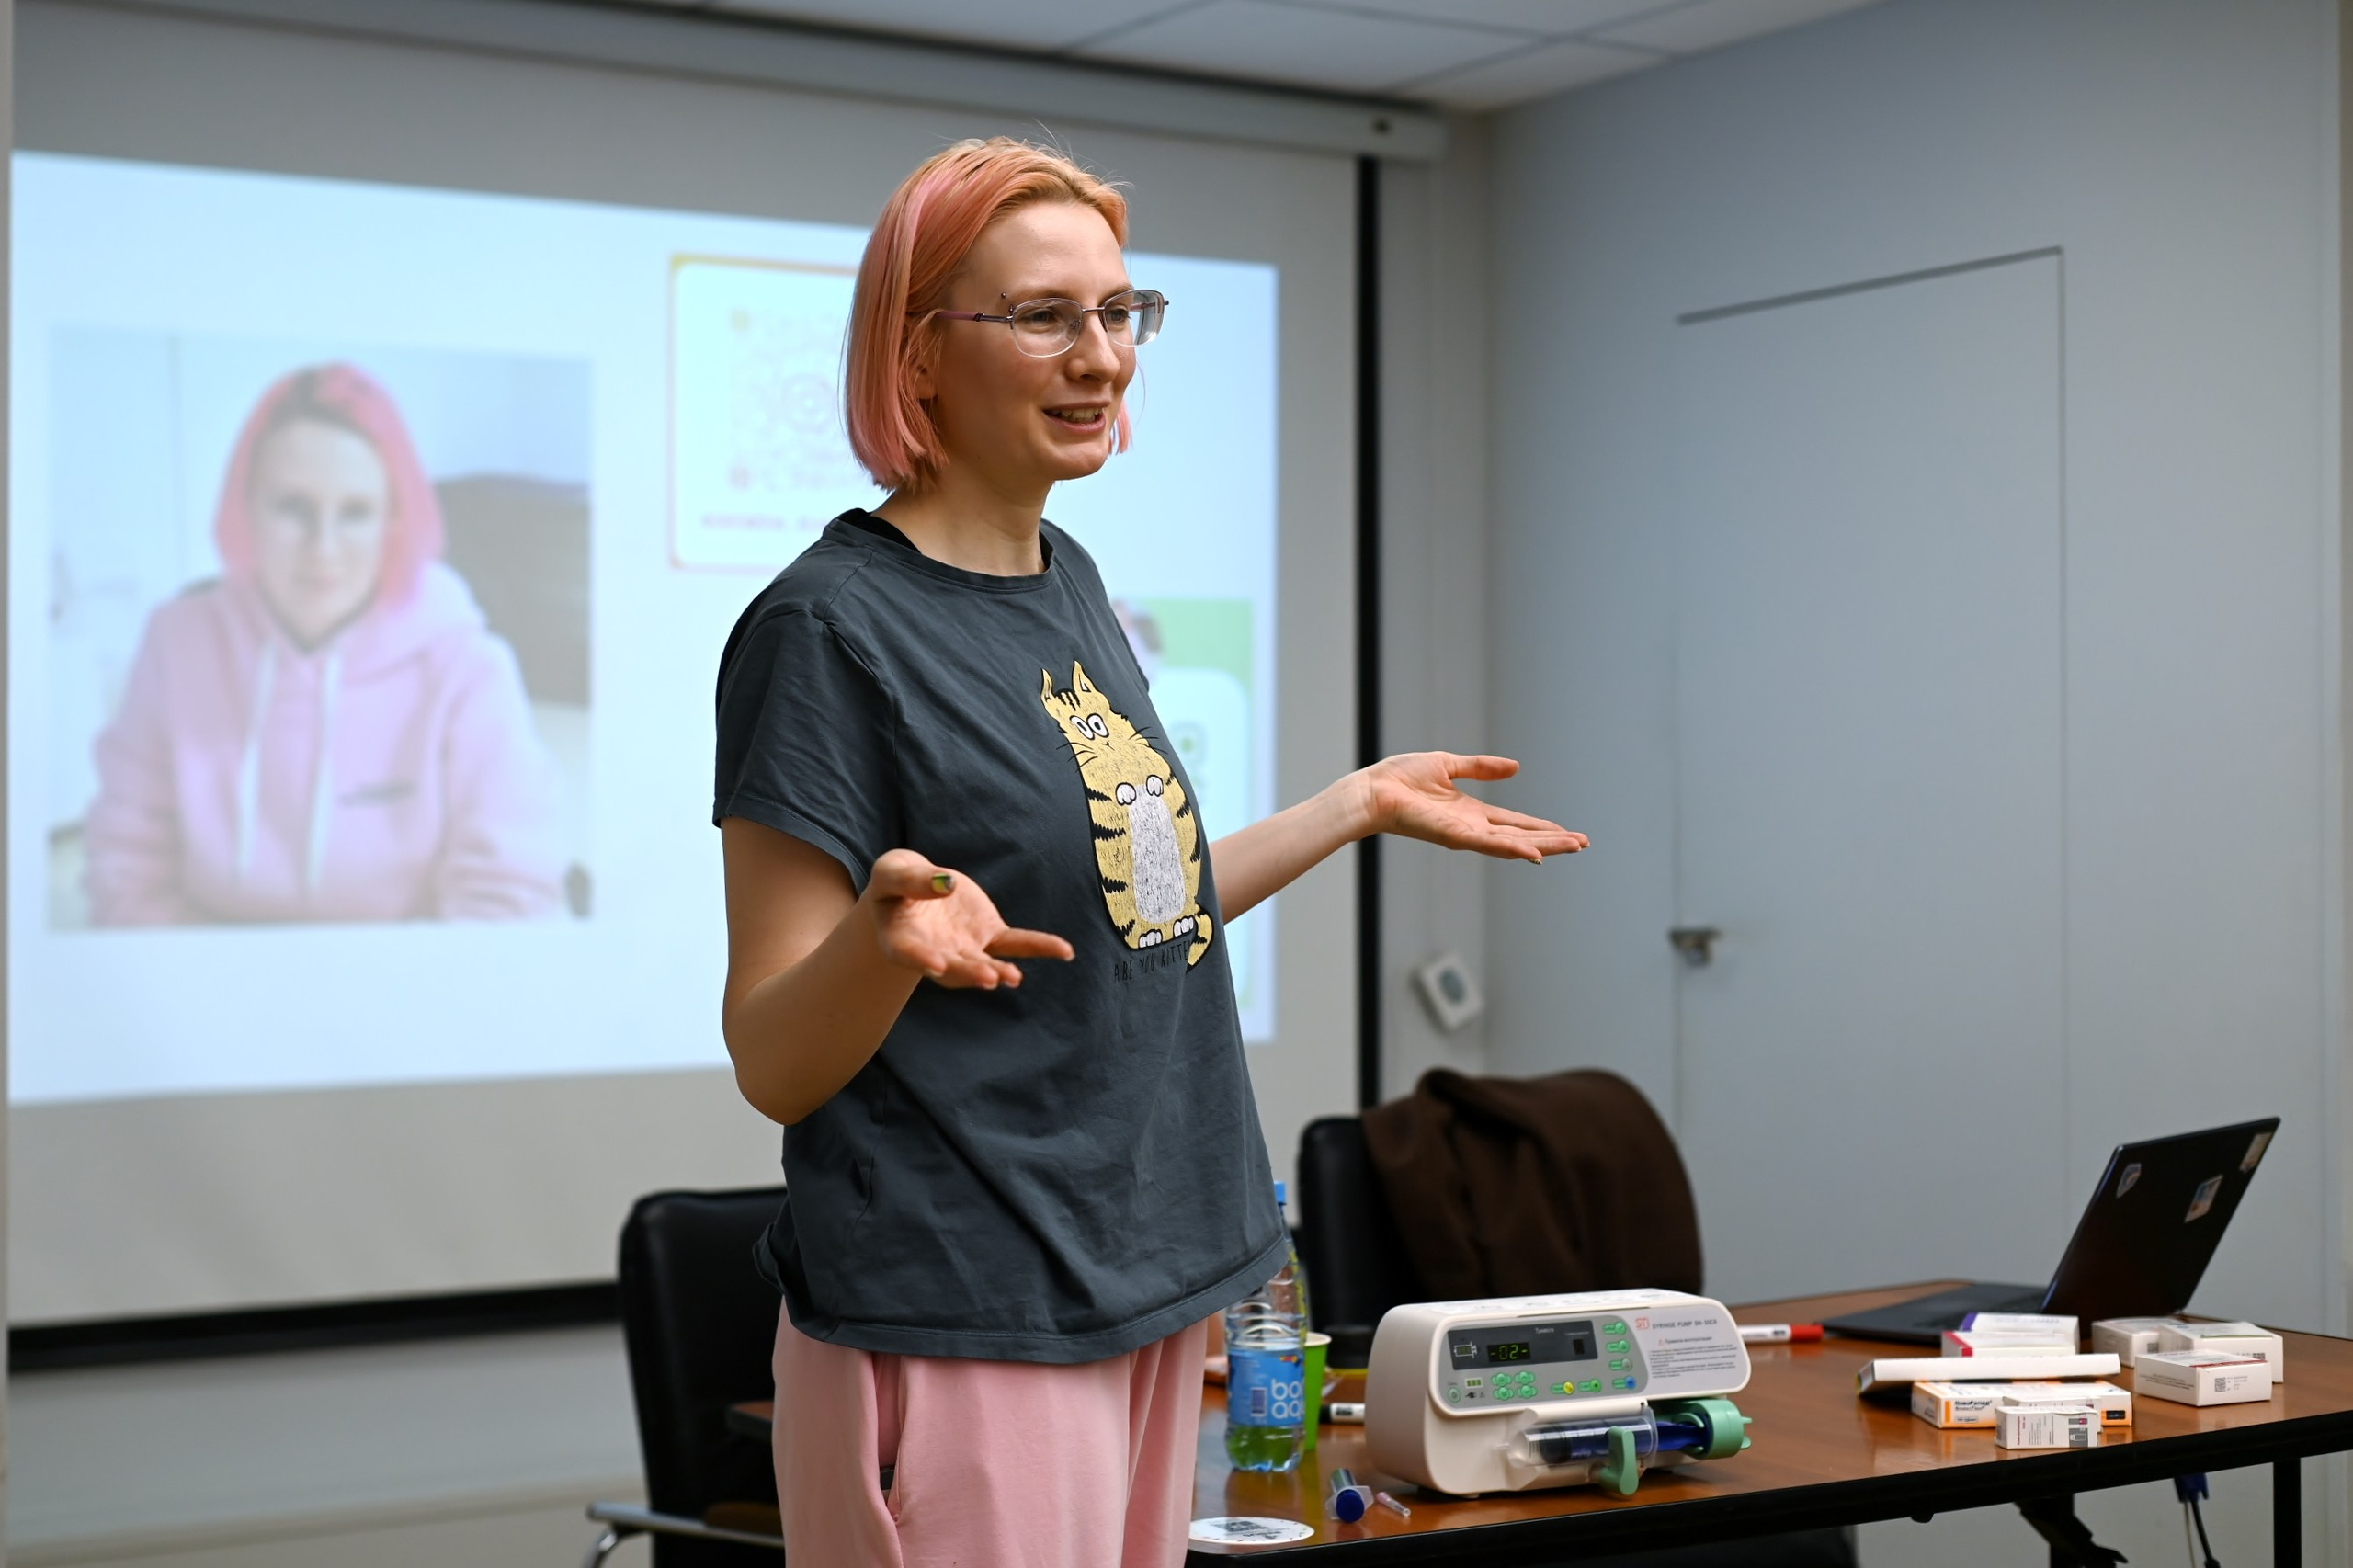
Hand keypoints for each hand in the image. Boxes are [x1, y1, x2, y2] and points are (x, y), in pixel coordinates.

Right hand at [863, 849, 1073, 988]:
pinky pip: (1015, 944)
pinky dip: (1039, 947)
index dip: (922, 959)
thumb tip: (947, 884)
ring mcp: (964, 948)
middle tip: (988, 979)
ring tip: (1014, 977)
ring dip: (999, 970)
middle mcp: (934, 954)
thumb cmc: (895, 882)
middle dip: (969, 973)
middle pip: (951, 967)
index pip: (910, 953)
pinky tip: (1065, 951)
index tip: (936, 964)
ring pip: (983, 963)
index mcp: (900, 941)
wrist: (914, 887)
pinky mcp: (989, 936)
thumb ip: (911, 880)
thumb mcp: (892, 873)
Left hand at [1351, 753, 1587, 862]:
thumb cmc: (1398, 779)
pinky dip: (1514, 849)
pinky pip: (1489, 844)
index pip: (1514, 822)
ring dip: (1545, 846)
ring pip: (1513, 844)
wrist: (1371, 791)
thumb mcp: (1448, 765)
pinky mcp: (1453, 836)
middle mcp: (1471, 828)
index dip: (1542, 827)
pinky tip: (1537, 854)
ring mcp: (1464, 835)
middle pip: (1521, 836)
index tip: (1568, 831)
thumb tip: (1516, 767)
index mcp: (1470, 812)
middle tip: (1583, 844)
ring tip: (1574, 847)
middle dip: (1553, 841)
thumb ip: (1481, 768)